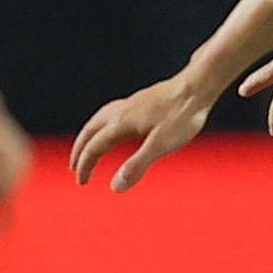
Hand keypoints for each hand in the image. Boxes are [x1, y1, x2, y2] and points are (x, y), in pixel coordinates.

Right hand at [70, 73, 214, 192]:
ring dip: (88, 135)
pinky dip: (102, 124)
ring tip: (86, 147)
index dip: (85, 165)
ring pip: (99, 119)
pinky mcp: (141, 100)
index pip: (95, 147)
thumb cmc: (183, 115)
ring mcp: (130, 103)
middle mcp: (121, 111)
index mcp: (121, 122)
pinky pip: (111, 113)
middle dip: (80, 150)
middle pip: (90, 131)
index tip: (81, 182)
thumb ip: (137, 165)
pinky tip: (114, 126)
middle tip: (74, 168)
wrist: (198, 86)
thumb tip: (115, 187)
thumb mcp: (160, 145)